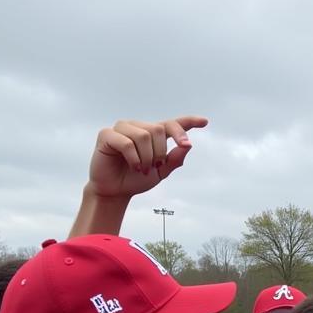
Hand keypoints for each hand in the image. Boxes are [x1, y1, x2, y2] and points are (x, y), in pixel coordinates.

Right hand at [85, 116, 207, 199]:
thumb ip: (174, 160)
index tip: (204, 122)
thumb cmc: (136, 179)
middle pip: (158, 129)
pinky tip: (132, 166)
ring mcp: (122, 128)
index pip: (172, 124)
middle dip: (159, 152)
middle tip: (152, 166)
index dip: (188, 122)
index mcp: (152, 134)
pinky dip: (134, 158)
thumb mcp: (161, 172)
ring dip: (146, 157)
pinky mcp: (107, 134)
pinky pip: (127, 143)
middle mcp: (138, 127)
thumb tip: (187, 145)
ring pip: (143, 135)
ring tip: (141, 168)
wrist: (115, 190)